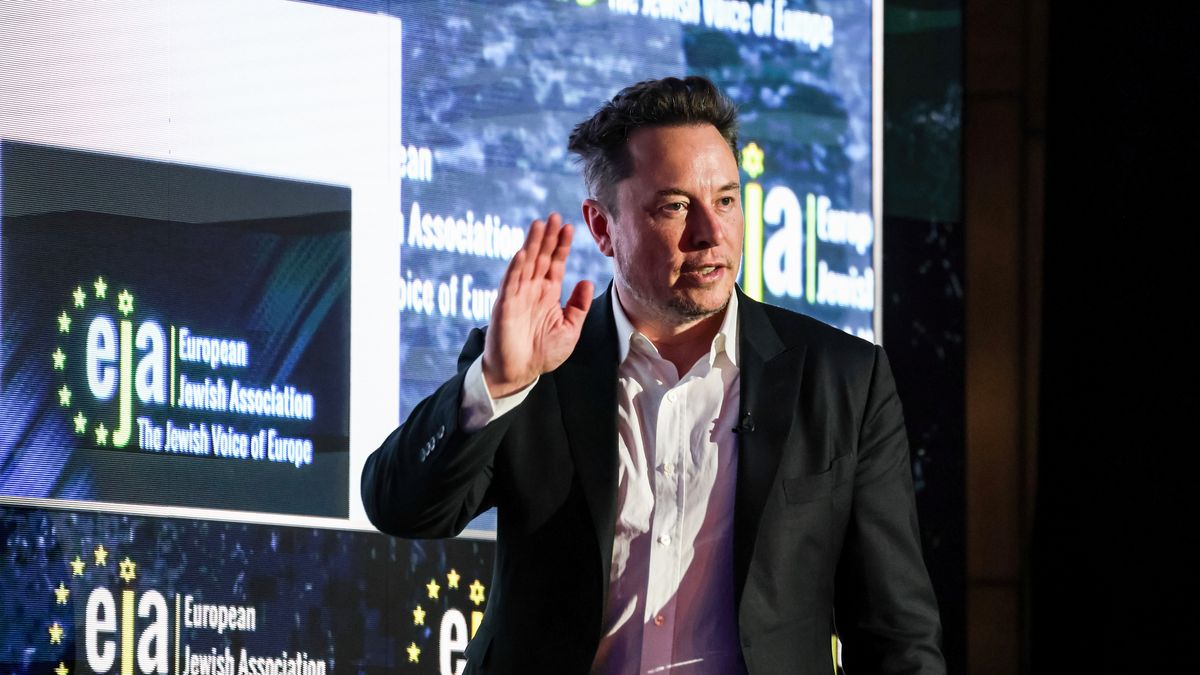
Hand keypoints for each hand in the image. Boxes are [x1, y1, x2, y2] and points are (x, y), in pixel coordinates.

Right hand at [482, 213, 593, 397]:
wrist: (519, 374)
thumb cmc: (542, 353)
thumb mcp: (569, 330)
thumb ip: (578, 307)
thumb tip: (585, 281)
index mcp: (547, 294)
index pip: (555, 264)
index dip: (561, 246)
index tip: (569, 227)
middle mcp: (532, 290)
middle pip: (540, 258)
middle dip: (547, 237)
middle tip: (554, 216)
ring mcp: (517, 296)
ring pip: (526, 264)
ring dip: (532, 244)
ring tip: (539, 224)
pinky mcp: (505, 307)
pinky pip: (511, 284)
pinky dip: (516, 268)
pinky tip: (523, 253)